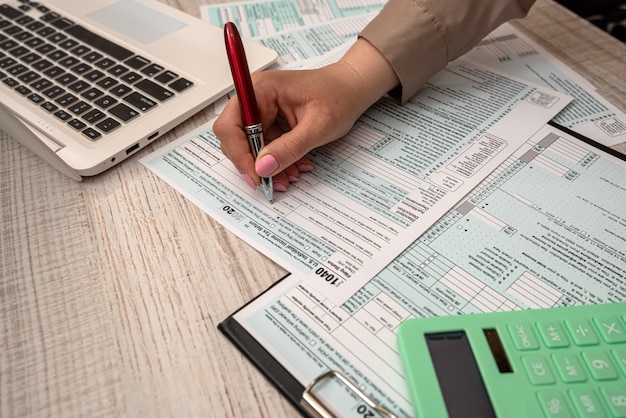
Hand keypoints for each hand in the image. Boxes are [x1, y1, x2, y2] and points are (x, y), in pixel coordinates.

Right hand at [213, 38, 398, 191]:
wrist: (352, 90)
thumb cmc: (339, 97)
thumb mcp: (318, 126)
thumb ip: (289, 148)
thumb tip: (263, 168)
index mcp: (262, 90)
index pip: (231, 124)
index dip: (238, 153)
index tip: (255, 175)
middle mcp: (256, 99)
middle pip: (236, 138)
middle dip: (255, 163)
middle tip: (273, 182)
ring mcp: (263, 112)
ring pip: (251, 148)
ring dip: (268, 166)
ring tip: (291, 176)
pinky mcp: (271, 123)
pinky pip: (266, 148)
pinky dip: (278, 161)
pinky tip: (295, 167)